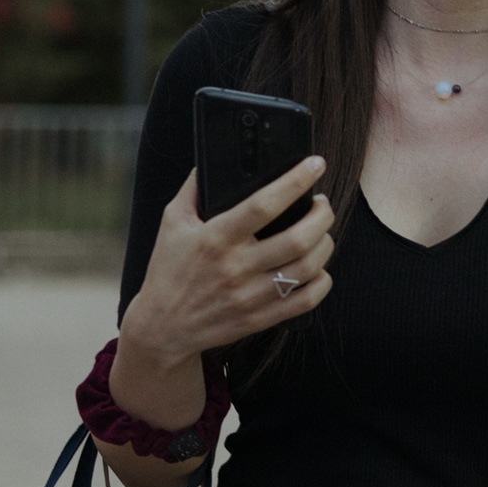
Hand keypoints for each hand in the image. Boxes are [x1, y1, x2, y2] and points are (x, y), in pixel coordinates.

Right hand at [120, 158, 334, 372]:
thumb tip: (211, 158)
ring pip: (308, 267)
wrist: (161, 328)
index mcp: (214, 238)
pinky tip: (318, 267)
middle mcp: (235, 268)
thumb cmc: (168, 270)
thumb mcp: (172, 224)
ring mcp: (250, 296)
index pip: (263, 204)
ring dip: (326, 243)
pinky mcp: (261, 318)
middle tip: (321, 203)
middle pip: (298, 238)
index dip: (295, 181)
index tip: (315, 164)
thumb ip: (193, 189)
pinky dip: (322, 280)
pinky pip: (307, 299)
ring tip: (321, 231)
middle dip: (322, 215)